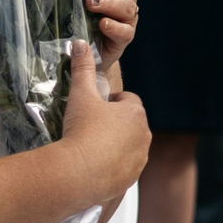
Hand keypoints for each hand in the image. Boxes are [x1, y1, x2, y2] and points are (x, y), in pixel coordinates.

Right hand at [59, 42, 148, 198]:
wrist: (77, 173)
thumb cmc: (81, 131)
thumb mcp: (80, 95)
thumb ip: (83, 69)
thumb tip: (80, 44)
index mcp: (135, 113)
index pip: (127, 100)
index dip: (109, 103)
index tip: (94, 110)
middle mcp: (144, 136)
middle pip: (130, 124)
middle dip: (113, 125)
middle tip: (89, 129)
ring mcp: (140, 159)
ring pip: (129, 147)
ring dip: (115, 146)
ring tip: (91, 149)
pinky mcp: (132, 179)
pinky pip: (124, 168)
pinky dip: (112, 166)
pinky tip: (94, 166)